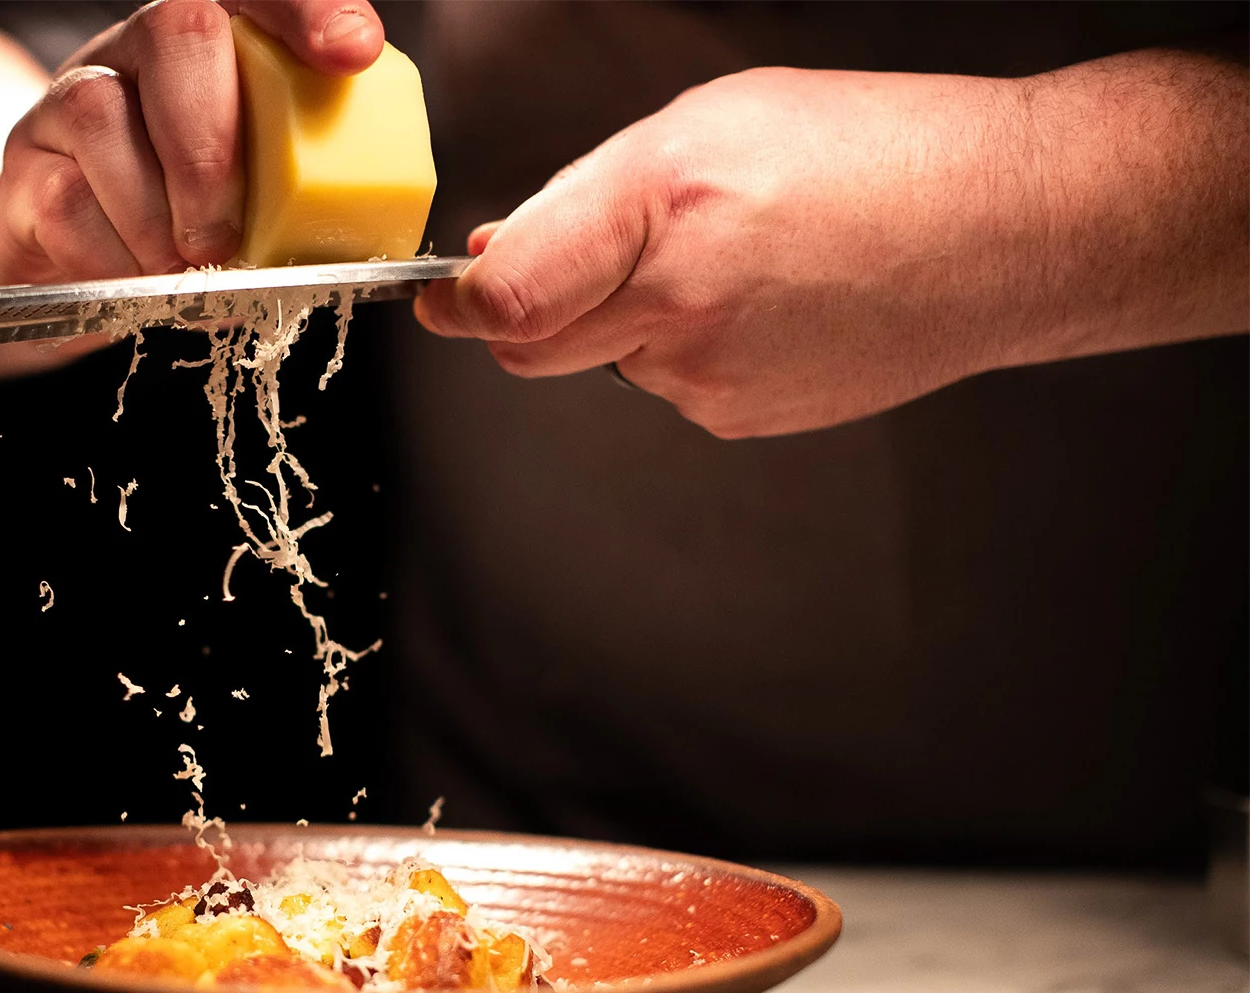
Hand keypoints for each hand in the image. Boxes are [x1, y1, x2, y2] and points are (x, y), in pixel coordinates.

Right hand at [0, 2, 382, 378]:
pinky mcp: (24, 169)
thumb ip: (296, 185)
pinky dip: (113, 258)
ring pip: (101, 117)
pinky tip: (140, 284)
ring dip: (155, 215)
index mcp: (213, 47)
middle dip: (212, 141)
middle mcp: (136, 52)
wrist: (72, 270)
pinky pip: (63, 200)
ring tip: (186, 271)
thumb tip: (356, 217)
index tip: (354, 53)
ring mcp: (70, 102)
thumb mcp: (254, 200)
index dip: (306, 9)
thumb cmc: (184, 227)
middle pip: (174, 30)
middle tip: (225, 236)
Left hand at [414, 60, 1248, 437]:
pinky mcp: (745, 419)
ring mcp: (713, 378)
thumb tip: (495, 256)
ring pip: (604, 364)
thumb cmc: (875, 151)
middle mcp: (680, 307)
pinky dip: (682, 348)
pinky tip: (758, 302)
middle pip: (531, 354)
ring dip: (620, 322)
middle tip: (556, 270)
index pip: (506, 303)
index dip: (454, 309)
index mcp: (662, 209)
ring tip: (720, 260)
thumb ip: (584, 195)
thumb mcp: (707, 121)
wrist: (1009, 229)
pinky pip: (669, 387)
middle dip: (522, 318)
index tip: (435, 299)